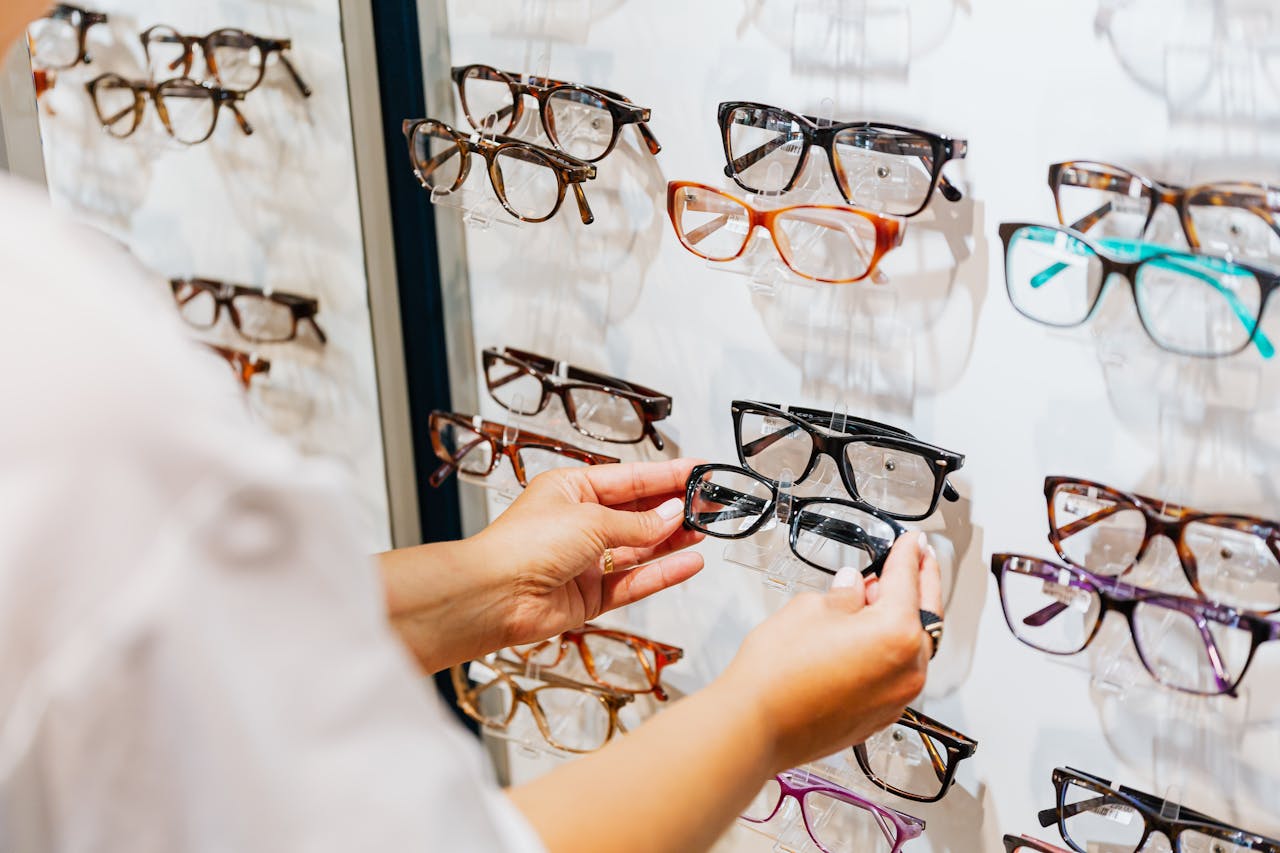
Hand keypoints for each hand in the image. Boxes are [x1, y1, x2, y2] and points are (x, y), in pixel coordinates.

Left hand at [470, 458, 706, 648]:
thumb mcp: (590, 519)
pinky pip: (635, 580)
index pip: (629, 479)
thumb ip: (638, 522)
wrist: (494, 596)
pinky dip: (663, 572)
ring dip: (673, 539)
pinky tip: (689, 562)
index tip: (698, 470)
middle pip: (637, 513)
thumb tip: (674, 514)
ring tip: (706, 529)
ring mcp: (586, 560)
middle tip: (710, 503)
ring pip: (640, 547)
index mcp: (571, 489)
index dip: (665, 475)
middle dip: (674, 508)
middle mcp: (579, 523)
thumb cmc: (524, 545)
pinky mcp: (591, 594)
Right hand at [718, 531, 941, 773]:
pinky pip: (898, 671)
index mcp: (896, 632)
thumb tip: (854, 588)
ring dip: (905, 618)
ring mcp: (898, 696)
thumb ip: (843, 595)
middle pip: (924, 614)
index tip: (912, 540)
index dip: (908, 553)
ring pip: (913, 646)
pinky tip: (869, 635)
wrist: (756, 726)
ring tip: (881, 595)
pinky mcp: (882, 715)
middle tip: (920, 559)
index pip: (907, 579)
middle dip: (922, 583)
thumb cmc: (778, 672)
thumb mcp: (808, 609)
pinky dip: (892, 648)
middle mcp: (908, 668)